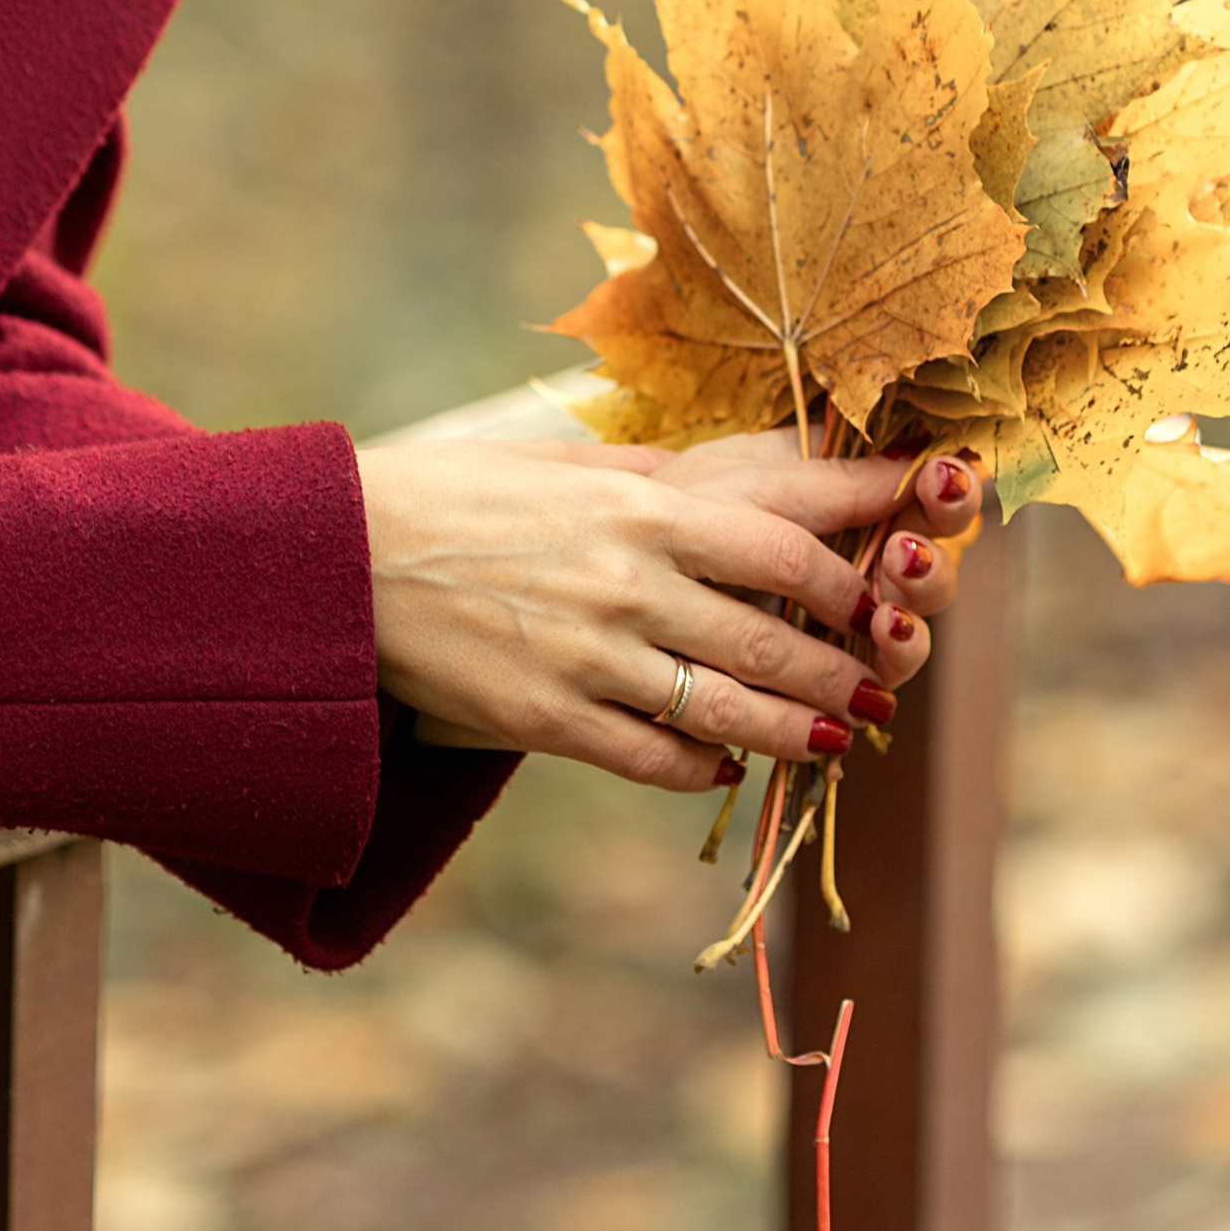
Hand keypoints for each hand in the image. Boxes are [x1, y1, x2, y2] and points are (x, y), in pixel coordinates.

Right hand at [351, 430, 977, 791]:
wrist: (343, 558)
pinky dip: (706, 765)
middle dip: (843, 669)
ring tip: (840, 739)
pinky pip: (656, 757)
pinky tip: (727, 763)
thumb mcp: (560, 465)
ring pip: (729, 710)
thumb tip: (731, 485)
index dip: (848, 579)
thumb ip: (650, 481)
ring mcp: (590, 657)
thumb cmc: (454, 495)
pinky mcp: (549, 719)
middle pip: (770, 638)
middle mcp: (627, 582)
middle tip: (883, 685)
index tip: (886, 594)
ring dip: (799, 730)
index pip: (781, 547)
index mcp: (637, 506)